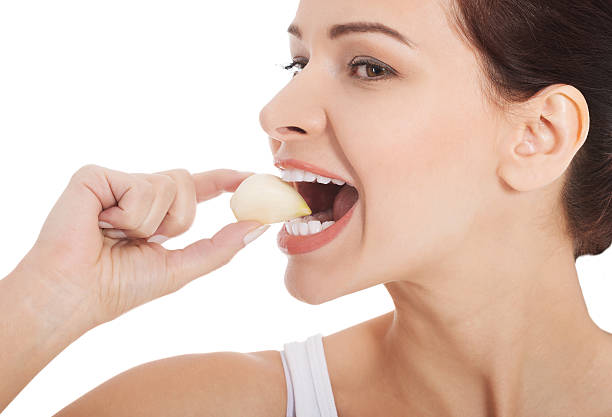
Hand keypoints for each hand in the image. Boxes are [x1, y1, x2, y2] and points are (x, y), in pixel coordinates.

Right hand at [14, 164, 268, 326]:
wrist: (76, 293)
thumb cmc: (119, 286)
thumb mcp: (181, 267)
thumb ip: (221, 246)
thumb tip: (259, 225)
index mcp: (157, 211)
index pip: (199, 187)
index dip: (225, 179)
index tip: (253, 176)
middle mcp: (139, 191)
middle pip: (187, 182)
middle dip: (177, 219)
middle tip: (143, 240)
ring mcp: (118, 181)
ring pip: (167, 184)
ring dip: (150, 222)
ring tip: (116, 234)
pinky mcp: (96, 175)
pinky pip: (141, 185)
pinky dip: (130, 214)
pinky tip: (102, 223)